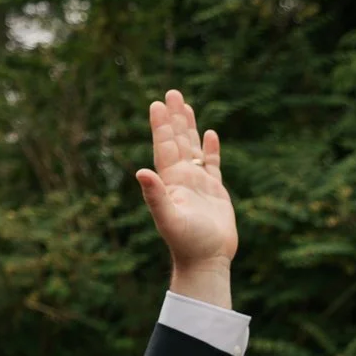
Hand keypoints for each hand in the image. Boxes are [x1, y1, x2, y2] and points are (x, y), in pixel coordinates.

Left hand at [134, 90, 237, 307]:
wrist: (206, 261)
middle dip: (175, 118)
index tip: (157, 104)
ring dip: (189, 128)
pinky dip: (211, 149)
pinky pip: (213, 164)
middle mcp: (182, 179)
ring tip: (186, 106)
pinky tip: (210, 134)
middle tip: (171, 93)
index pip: (165, 147)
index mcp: (171, 181)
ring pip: (193, 148)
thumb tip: (141, 172)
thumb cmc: (187, 243)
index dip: (161, 126)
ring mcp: (199, 184)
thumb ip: (155, 195)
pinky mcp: (215, 192)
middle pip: (178, 141)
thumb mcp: (169, 218)